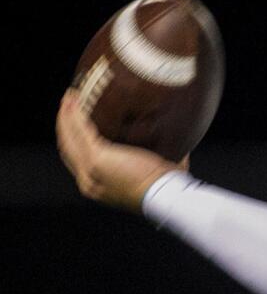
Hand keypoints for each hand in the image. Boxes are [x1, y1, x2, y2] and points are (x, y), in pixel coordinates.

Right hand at [55, 89, 182, 212]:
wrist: (166, 196)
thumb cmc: (166, 187)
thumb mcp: (151, 174)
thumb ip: (150, 160)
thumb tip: (174, 145)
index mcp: (98, 186)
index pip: (78, 160)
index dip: (73, 141)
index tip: (75, 123)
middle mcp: (88, 181)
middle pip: (68, 149)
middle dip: (65, 126)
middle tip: (68, 104)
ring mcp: (90, 171)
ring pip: (70, 139)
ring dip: (66, 116)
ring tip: (69, 97)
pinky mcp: (97, 159)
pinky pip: (81, 132)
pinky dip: (75, 115)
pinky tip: (74, 101)